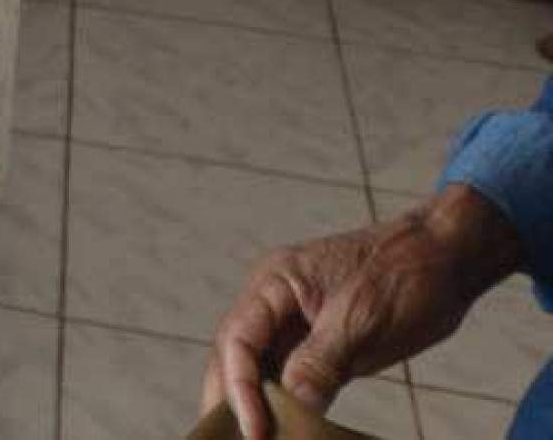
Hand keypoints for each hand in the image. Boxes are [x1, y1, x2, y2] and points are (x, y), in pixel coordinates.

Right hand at [202, 186, 521, 438]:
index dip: (239, 388)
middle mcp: (275, 301)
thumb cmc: (407, 273)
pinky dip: (285, 402)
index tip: (256, 432)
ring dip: (253, 403)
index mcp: (275, 283)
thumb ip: (321, 360)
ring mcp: (296, 321)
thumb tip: (294, 405)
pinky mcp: (320, 342)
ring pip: (260, 368)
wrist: (449, 256)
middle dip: (229, 398)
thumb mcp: (362, 319)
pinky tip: (286, 427)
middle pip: (236, 355)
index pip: (237, 340)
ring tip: (253, 439)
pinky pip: (290, 375)